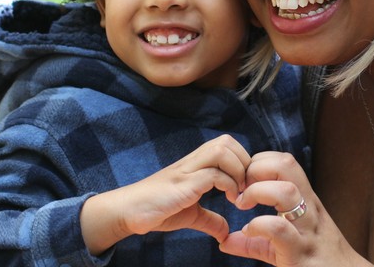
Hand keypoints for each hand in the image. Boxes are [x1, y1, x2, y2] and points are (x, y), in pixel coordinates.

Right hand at [80, 134, 251, 253]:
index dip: (242, 159)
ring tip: (237, 192)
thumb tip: (225, 232)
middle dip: (243, 161)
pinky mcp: (182, 184)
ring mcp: (187, 170)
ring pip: (220, 150)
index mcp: (196, 162)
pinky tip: (229, 200)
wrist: (128, 211)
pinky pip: (212, 174)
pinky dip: (228, 185)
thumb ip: (210, 219)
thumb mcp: (191, 214)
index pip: (227, 143)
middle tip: (245, 186)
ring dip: (237, 170)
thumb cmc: (158, 209)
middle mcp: (193, 161)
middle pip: (226, 141)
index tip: (245, 184)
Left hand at [219, 151, 372, 266]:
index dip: (260, 163)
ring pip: (287, 191)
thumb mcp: (284, 244)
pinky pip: (279, 229)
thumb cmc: (313, 259)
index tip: (245, 181)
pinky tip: (249, 232)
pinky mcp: (300, 252)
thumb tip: (225, 240)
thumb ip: (255, 241)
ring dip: (257, 192)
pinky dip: (259, 226)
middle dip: (257, 169)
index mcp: (305, 200)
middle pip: (286, 165)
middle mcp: (308, 208)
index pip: (284, 161)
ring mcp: (306, 228)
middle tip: (241, 189)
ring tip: (243, 205)